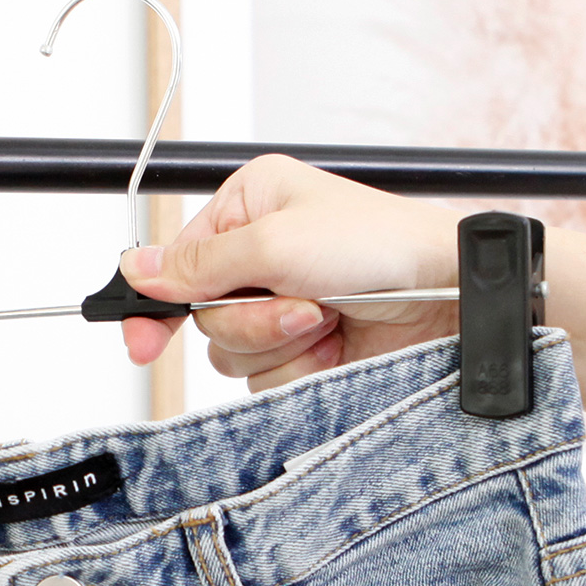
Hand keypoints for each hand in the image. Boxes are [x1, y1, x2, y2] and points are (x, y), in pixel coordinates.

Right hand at [120, 154, 460, 391]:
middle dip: (251, 320)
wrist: (448, 294)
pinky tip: (335, 343)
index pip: (176, 264)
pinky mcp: (303, 345)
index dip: (155, 305)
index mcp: (247, 209)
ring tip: (325, 318)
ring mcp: (280, 304)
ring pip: (232, 352)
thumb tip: (137, 269)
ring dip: (279, 342)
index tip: (142, 342)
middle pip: (203, 316)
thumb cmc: (380, 244)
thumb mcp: (275, 242)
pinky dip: (299, 367)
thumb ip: (198, 264)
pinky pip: (266, 376)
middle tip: (298, 306)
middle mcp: (259, 256)